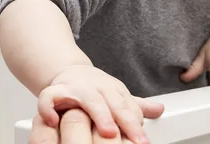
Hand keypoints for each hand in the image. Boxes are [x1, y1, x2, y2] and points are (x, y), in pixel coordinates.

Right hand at [37, 65, 163, 143]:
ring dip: (99, 113)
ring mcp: (75, 88)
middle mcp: (96, 87)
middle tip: (135, 138)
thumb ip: (135, 106)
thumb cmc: (94, 89)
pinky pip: (49, 98)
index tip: (143, 140)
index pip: (128, 105)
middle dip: (125, 119)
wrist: (68, 73)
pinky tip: (55, 123)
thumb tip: (160, 110)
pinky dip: (49, 109)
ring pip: (88, 98)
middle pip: (114, 101)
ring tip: (109, 131)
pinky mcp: (54, 91)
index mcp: (113, 89)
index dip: (136, 122)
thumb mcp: (116, 95)